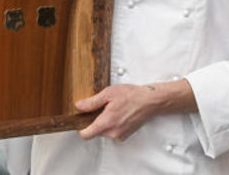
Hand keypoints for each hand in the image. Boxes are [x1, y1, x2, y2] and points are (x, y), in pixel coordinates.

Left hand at [76, 80, 196, 141]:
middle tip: (102, 106)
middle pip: (95, 131)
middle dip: (95, 120)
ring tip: (113, 108)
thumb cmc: (131, 95)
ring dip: (105, 121)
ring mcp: (120, 135)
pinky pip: (113, 131)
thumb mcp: (108, 94)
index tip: (81, 119)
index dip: (81, 127)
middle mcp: (113, 132)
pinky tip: (119, 112)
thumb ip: (92, 102)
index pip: (86, 135)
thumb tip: (79, 106)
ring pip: (105, 131)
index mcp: (106, 123)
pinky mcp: (126, 135)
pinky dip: (113, 123)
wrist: (149, 100)